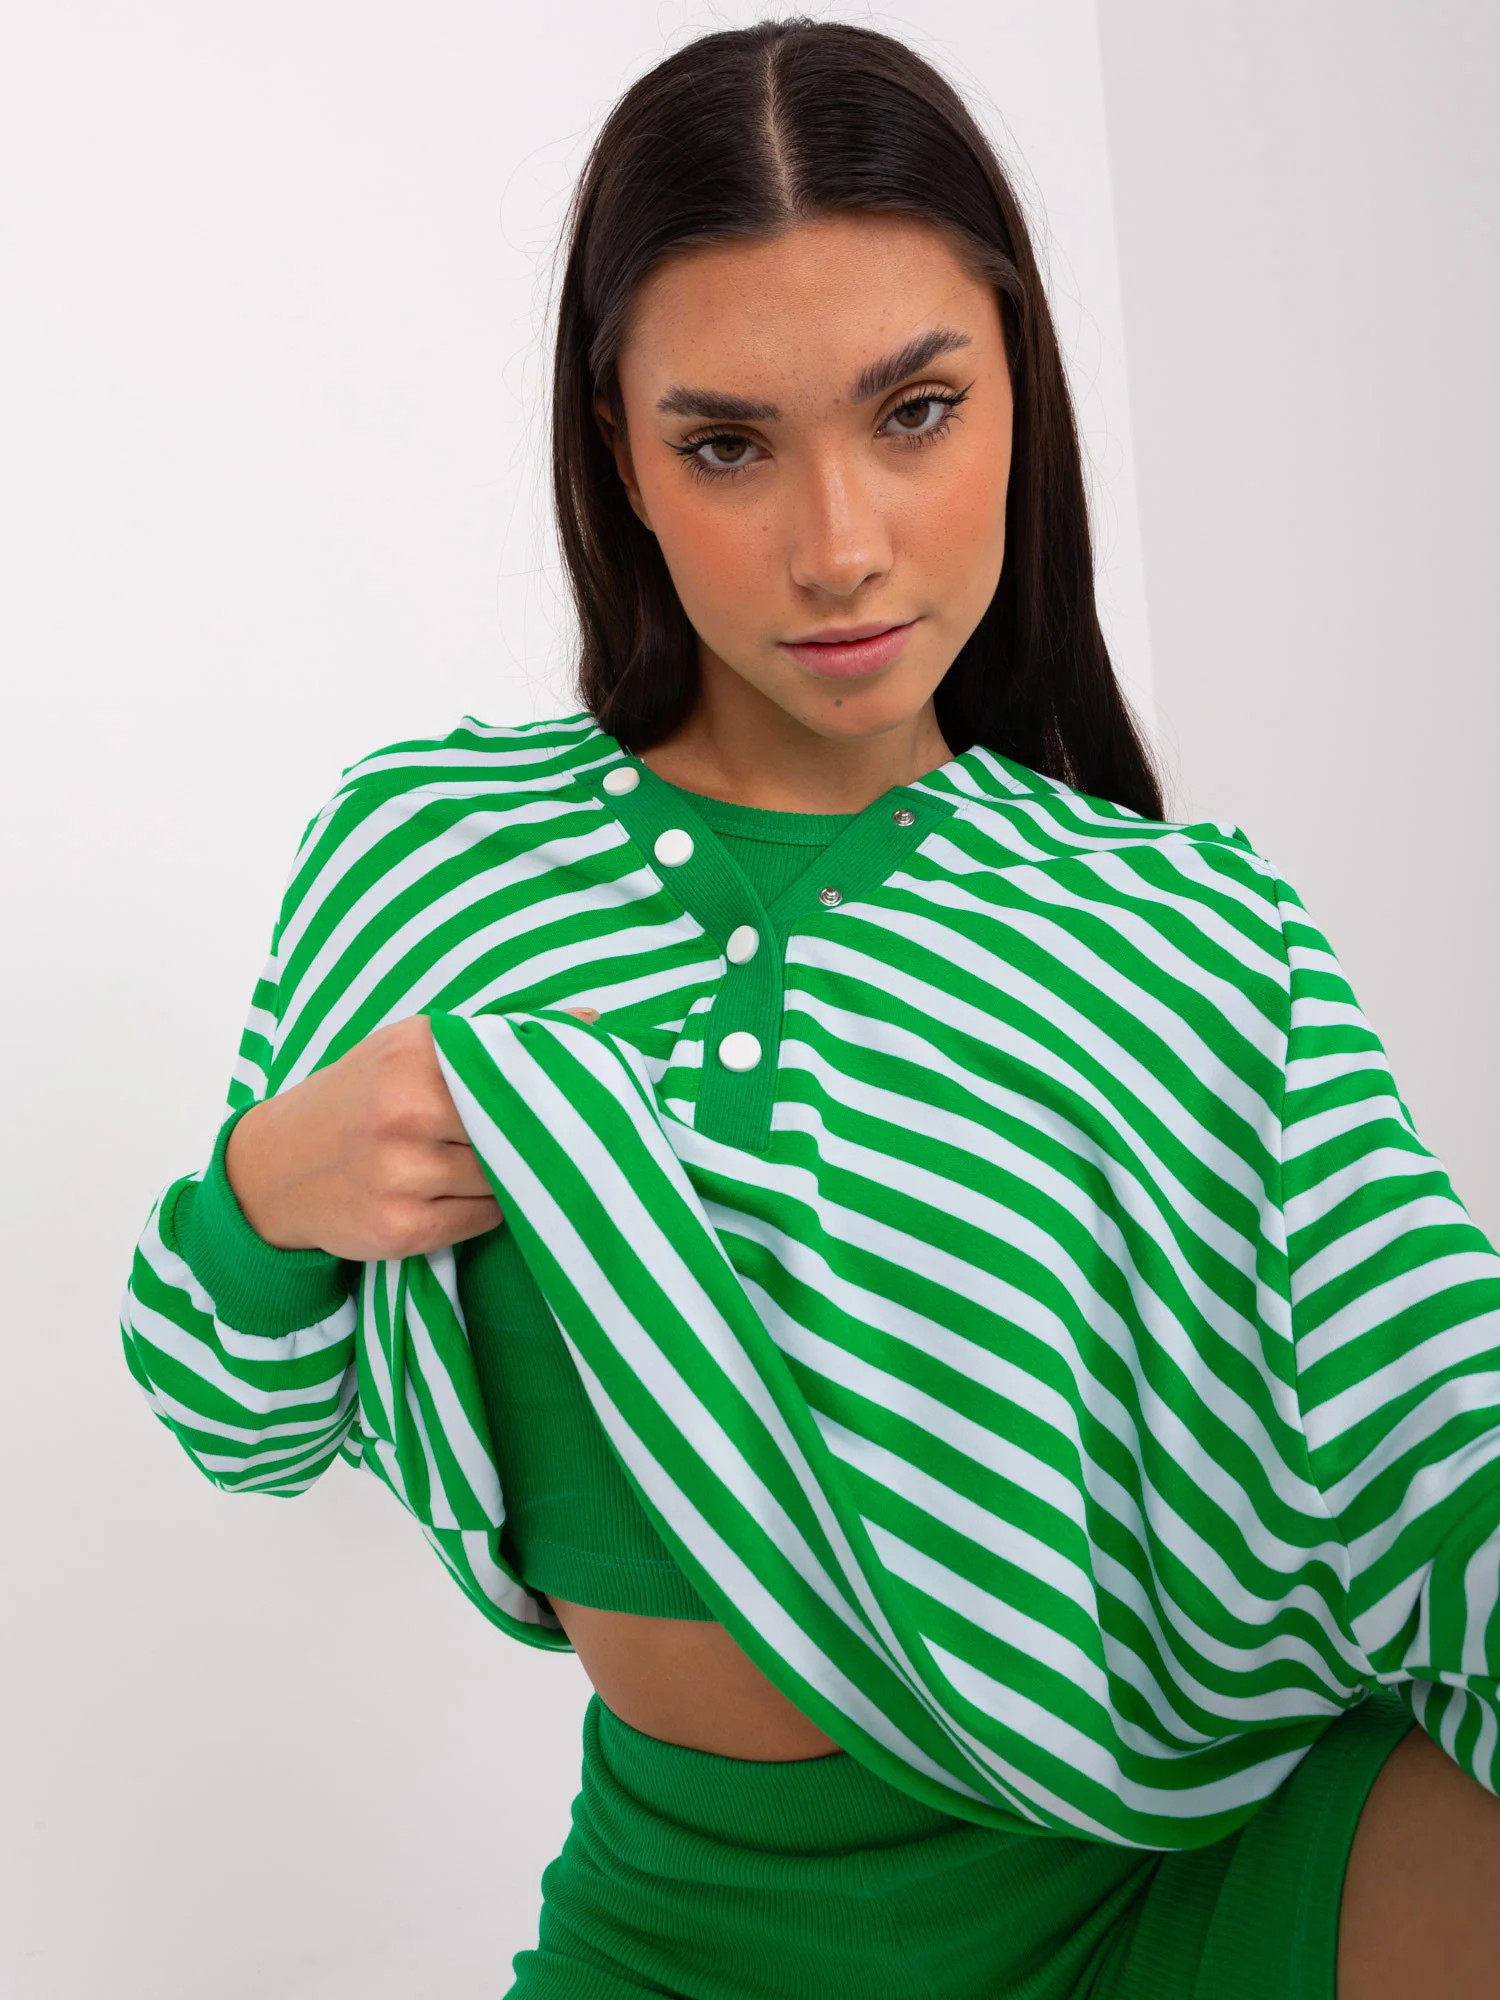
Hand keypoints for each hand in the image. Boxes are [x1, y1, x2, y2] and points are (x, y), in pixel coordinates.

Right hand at [225, 1007, 598, 1260]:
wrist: (275, 1167)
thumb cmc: (360, 1100)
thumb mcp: (411, 1050)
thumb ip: (493, 1039)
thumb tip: (592, 1023)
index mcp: (414, 1054)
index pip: (513, 1066)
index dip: (552, 1082)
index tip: (584, 1088)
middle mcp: (404, 1111)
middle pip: (515, 1127)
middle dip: (537, 1135)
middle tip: (558, 1135)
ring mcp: (400, 1174)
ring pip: (503, 1177)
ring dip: (510, 1175)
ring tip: (488, 1162)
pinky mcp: (402, 1228)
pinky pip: (482, 1218)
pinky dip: (486, 1208)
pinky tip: (461, 1192)